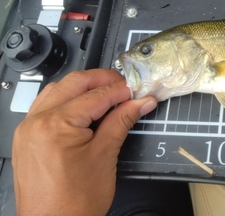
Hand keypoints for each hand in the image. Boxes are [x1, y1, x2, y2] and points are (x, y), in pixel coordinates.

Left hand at [12, 69, 156, 215]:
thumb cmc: (73, 202)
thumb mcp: (105, 156)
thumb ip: (122, 121)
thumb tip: (139, 103)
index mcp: (55, 125)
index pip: (96, 95)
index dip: (121, 90)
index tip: (138, 91)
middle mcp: (36, 122)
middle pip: (75, 83)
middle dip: (103, 81)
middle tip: (126, 87)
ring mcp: (28, 129)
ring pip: (59, 90)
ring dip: (84, 87)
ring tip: (109, 96)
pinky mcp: (27, 137)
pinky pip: (47, 105)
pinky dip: (68, 100)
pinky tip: (85, 108)